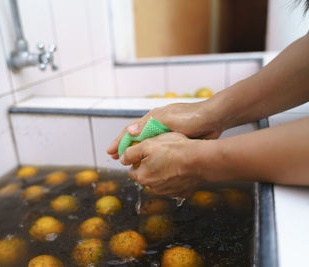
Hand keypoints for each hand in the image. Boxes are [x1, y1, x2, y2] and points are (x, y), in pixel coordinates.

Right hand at [107, 100, 221, 158]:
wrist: (214, 119)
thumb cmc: (192, 117)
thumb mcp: (168, 120)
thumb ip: (149, 125)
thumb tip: (130, 131)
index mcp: (153, 118)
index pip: (131, 131)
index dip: (120, 141)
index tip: (110, 151)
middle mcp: (157, 124)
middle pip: (136, 138)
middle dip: (125, 148)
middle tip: (115, 158)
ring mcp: (165, 132)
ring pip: (146, 144)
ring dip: (136, 153)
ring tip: (128, 163)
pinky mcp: (175, 139)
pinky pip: (158, 149)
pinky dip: (149, 155)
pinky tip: (148, 163)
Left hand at [119, 132, 207, 196]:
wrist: (200, 160)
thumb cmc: (175, 150)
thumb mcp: (147, 144)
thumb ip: (131, 152)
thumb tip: (122, 158)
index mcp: (142, 177)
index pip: (132, 170)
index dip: (137, 160)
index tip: (145, 153)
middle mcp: (153, 188)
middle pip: (146, 176)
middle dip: (150, 166)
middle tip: (160, 153)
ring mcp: (168, 192)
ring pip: (159, 181)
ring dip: (162, 172)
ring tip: (172, 159)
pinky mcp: (182, 192)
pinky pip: (175, 184)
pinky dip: (176, 177)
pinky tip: (181, 167)